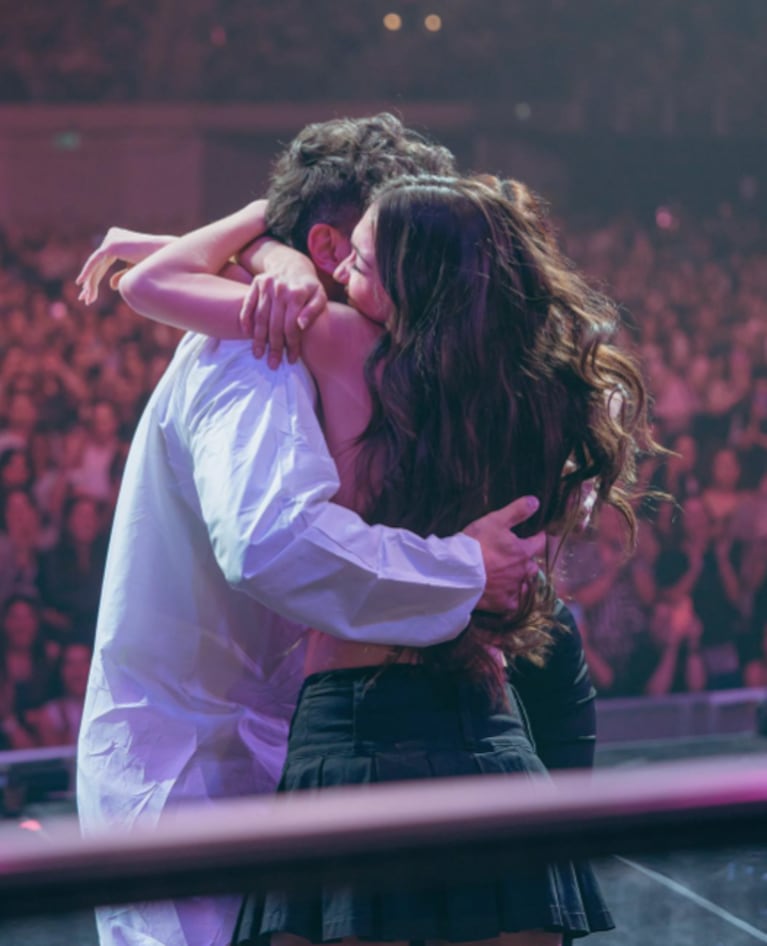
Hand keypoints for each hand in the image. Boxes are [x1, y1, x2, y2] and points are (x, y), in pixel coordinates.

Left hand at [75, 227, 173, 304]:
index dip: (95, 279)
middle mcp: (112, 237)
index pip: (102, 264)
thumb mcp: (135, 272)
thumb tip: (110, 285)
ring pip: (95, 265)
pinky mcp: (110, 245)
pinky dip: (87, 273)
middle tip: (86, 299)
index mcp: (118, 240)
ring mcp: (110, 239)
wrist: (164, 255)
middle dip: (91, 284)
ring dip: (90, 283)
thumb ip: (122, 276)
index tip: (90, 294)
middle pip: (98, 265)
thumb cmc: (155, 263)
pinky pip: (95, 261)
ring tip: (86, 298)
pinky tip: (81, 283)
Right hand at [238, 248, 326, 367]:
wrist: (293, 265)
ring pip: (260, 318)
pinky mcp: (256, 283)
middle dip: (274, 347)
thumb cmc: (309, 288)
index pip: (292, 326)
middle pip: (275, 325)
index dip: (292, 345)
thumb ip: (313, 311)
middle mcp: (280, 289)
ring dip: (258, 339)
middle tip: (272, 364)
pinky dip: (246, 320)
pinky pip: (248, 304)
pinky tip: (247, 334)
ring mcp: (266, 285)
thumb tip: (301, 325)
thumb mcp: (320, 297)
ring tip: (258, 354)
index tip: (291, 360)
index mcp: (297, 294)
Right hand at [463, 496, 545, 613]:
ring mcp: (514, 589)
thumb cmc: (475, 544)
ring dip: (521, 580)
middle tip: (516, 557)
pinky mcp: (503, 604)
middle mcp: (523, 571)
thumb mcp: (495, 521)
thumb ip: (517, 511)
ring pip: (525, 585)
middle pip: (532, 565)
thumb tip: (536, 501)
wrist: (457, 572)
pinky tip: (507, 596)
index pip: (540, 542)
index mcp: (523, 551)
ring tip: (511, 577)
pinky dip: (512, 598)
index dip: (537, 537)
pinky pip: (514, 603)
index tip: (535, 535)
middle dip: (527, 561)